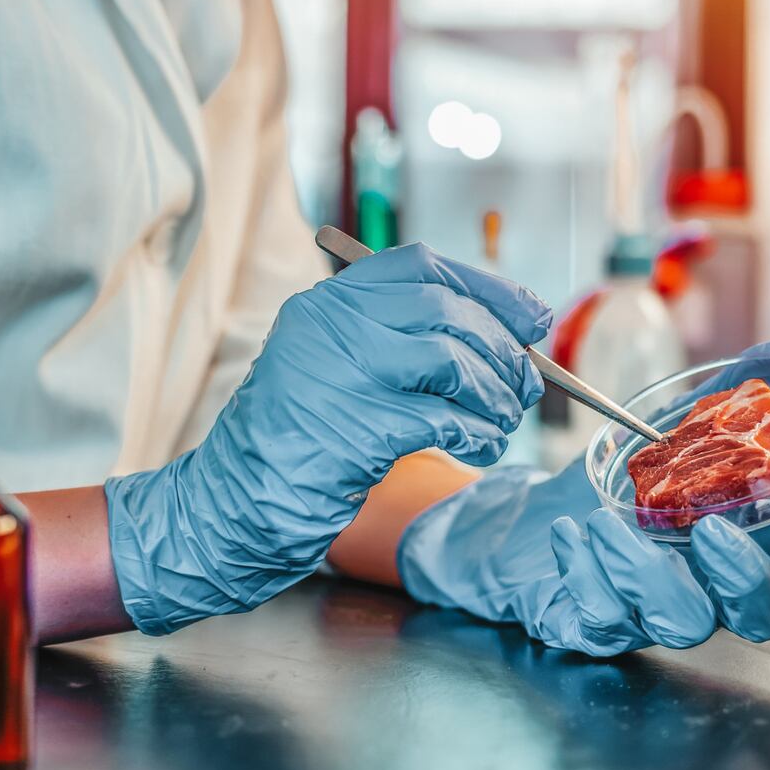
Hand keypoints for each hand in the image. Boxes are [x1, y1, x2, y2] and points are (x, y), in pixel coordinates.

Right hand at [104, 243, 550, 633]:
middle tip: (525, 383)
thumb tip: (503, 333)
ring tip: (502, 419)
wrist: (238, 502)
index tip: (531, 315)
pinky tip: (479, 444)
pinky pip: (444, 419)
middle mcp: (332, 326)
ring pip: (452, 362)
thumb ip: (399, 337)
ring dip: (494, 394)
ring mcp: (343, 375)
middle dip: (501, 347)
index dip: (487, 288)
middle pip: (446, 311)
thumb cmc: (298, 439)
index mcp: (327, 303)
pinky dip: (476, 431)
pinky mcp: (359, 429)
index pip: (422, 267)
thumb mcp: (334, 365)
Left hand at [397, 340, 769, 655]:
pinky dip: (586, 573)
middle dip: (746, 575)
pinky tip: (569, 532)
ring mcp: (653, 613)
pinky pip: (604, 622)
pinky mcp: (595, 626)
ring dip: (648, 571)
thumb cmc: (615, 484)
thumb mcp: (670, 428)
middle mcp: (706, 583)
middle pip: (763, 613)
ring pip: (685, 623)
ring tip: (604, 520)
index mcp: (739, 534)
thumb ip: (732, 394)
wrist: (530, 519)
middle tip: (710, 529)